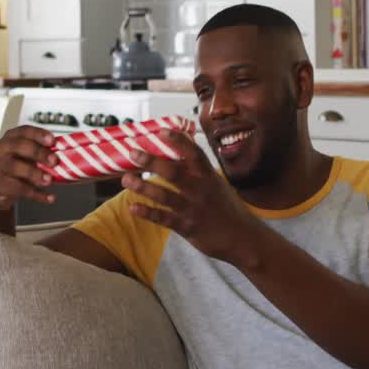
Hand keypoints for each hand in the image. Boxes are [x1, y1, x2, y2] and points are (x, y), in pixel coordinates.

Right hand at [0, 125, 58, 228]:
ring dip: (34, 173)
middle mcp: (2, 149)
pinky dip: (36, 194)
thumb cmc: (17, 166)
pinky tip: (50, 198)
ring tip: (50, 180)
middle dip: (38, 153)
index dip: (38, 134)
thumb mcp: (27, 156)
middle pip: (19, 146)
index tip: (53, 141)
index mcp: (12, 138)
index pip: (24, 131)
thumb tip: (67, 152)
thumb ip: (42, 152)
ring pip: (15, 167)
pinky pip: (18, 189)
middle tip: (54, 161)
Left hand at [121, 130, 263, 264]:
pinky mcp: (187, 227)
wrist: (242, 237)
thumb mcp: (217, 184)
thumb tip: (180, 152)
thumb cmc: (226, 208)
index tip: (161, 130)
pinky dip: (148, 213)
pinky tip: (133, 207)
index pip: (193, 153)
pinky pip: (164, 218)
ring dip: (143, 187)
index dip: (178, 141)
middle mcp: (200, 189)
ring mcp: (193, 208)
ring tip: (126, 180)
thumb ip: (198, 171)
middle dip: (151, 161)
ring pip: (164, 195)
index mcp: (208, 176)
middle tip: (132, 152)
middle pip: (173, 172)